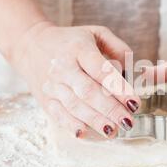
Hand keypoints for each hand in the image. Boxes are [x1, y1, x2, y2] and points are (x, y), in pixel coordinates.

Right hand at [11, 22, 140, 138]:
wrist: (31, 45)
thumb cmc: (72, 41)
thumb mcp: (96, 33)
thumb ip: (118, 48)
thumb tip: (130, 72)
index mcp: (79, 49)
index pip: (101, 71)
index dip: (119, 88)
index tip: (134, 103)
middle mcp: (64, 67)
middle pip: (89, 91)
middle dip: (110, 109)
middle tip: (128, 121)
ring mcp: (53, 85)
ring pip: (75, 105)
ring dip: (95, 121)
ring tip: (113, 131)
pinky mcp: (46, 99)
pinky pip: (58, 114)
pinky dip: (70, 125)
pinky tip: (84, 133)